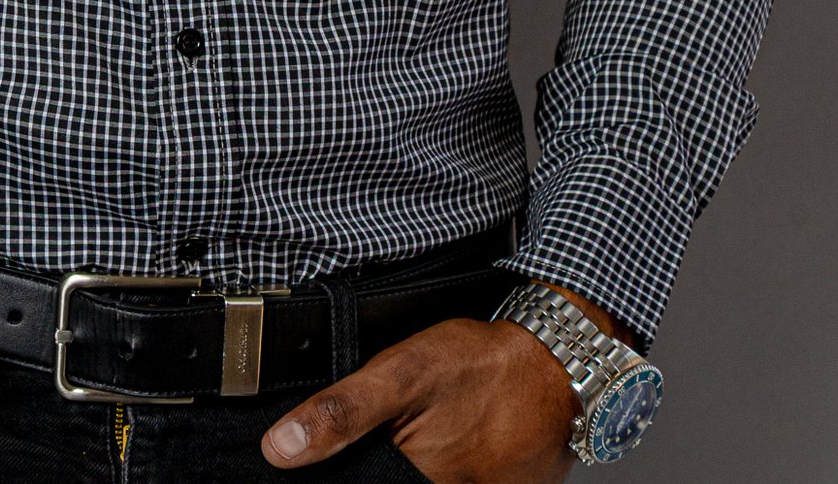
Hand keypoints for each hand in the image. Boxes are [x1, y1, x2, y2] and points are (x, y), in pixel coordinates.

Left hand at [260, 314, 579, 481]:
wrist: (558, 364)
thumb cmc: (481, 364)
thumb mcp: (402, 371)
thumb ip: (341, 411)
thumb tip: (279, 449)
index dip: (347, 473)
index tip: (370, 444)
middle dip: (387, 464)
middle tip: (410, 425)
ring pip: (422, 483)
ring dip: (418, 463)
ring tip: (433, 427)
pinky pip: (457, 482)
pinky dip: (445, 466)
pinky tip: (453, 438)